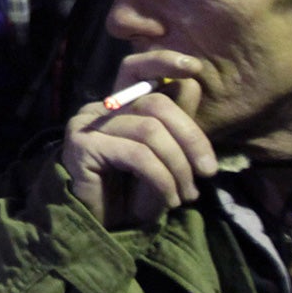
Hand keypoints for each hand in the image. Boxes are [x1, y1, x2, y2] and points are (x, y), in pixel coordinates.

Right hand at [61, 52, 217, 227]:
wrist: (100, 231)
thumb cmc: (131, 196)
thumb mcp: (164, 158)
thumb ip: (176, 124)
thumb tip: (192, 83)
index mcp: (116, 106)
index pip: (136, 69)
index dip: (163, 61)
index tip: (196, 68)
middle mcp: (98, 109)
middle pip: (155, 103)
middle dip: (191, 138)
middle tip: (207, 172)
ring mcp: (86, 125)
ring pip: (151, 131)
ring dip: (178, 166)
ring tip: (186, 195)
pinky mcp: (83, 146)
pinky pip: (137, 155)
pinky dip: (162, 178)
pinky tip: (169, 199)